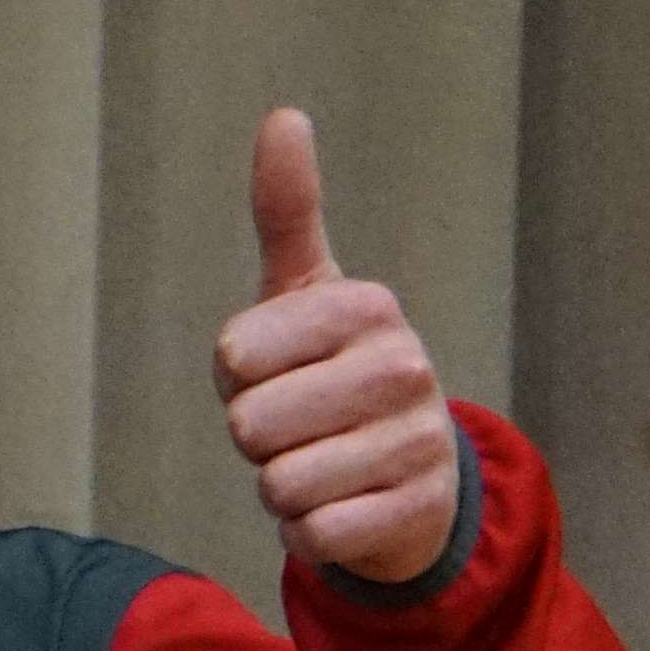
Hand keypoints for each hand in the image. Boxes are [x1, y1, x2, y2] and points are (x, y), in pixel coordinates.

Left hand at [218, 111, 460, 587]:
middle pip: (249, 427)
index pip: (234, 358)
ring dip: (281, 488)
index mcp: (366, 308)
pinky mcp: (414, 511)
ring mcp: (415, 440)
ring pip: (277, 485)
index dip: (239, 378)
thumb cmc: (332, 374)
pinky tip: (344, 508)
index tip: (280, 370)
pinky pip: (313, 535)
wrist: (412, 475)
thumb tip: (282, 115)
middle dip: (258, 440)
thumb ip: (289, 212)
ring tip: (324, 464)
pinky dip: (309, 534)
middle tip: (301, 426)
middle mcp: (404, 366)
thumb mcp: (309, 292)